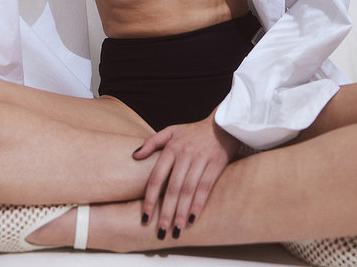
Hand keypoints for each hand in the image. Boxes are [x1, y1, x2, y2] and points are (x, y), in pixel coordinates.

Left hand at [133, 111, 238, 238]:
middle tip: (160, 232)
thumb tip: (134, 156)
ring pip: (188, 190)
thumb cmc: (193, 131)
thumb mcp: (171, 130)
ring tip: (176, 231)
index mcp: (172, 147)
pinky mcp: (216, 164)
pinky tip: (192, 219)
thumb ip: (152, 142)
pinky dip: (199, 204)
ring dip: (182, 213)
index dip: (150, 199)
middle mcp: (185, 154)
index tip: (145, 217)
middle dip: (166, 212)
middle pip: (173, 188)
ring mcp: (201, 159)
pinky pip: (205, 187)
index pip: (157, 177)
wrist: (221, 124)